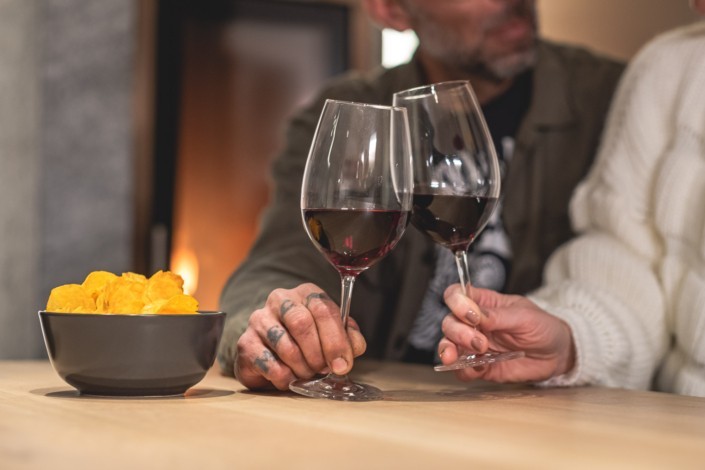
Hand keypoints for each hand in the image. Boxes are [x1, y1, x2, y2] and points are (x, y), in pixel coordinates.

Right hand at [234, 283, 366, 390]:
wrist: (272, 353)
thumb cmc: (309, 341)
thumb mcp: (334, 335)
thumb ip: (349, 339)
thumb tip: (349, 352)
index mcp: (306, 293)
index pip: (324, 309)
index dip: (336, 340)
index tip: (342, 365)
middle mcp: (280, 299)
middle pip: (302, 323)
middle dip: (317, 354)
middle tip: (323, 370)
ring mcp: (259, 319)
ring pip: (285, 345)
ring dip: (302, 368)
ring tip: (307, 374)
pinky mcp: (245, 342)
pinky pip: (268, 363)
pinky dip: (284, 377)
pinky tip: (289, 379)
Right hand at [438, 284, 574, 382]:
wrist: (558, 355)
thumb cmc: (543, 327)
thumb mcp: (525, 316)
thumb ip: (498, 316)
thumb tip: (474, 314)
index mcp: (483, 304)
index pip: (457, 295)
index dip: (456, 302)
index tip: (471, 315)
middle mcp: (474, 324)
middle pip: (449, 322)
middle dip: (458, 332)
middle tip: (481, 343)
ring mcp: (475, 346)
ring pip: (448, 345)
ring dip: (450, 350)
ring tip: (460, 358)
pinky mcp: (480, 367)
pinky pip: (461, 369)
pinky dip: (463, 370)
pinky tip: (478, 369)